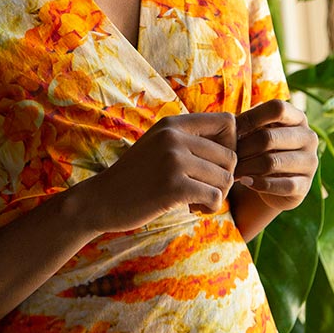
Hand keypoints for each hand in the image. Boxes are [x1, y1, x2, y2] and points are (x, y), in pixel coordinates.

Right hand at [80, 113, 237, 234]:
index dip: (230, 145)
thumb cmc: (135, 177)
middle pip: (230, 156)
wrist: (101, 199)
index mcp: (172, 124)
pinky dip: (210, 207)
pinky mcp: (173, 186)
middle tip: (204, 189)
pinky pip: (215, 196)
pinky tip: (194, 209)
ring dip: (217, 195)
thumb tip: (232, 148)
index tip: (213, 165)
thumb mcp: (159, 145)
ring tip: (197, 200)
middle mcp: (174, 137)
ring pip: (225, 178)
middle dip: (223, 178)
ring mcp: (173, 160)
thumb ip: (188, 140)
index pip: (227, 123)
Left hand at [234, 99, 318, 212]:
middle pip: (269, 138)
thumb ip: (248, 122)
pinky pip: (281, 185)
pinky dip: (259, 183)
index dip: (251, 117)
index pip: (277, 108)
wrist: (274, 180)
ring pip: (271, 162)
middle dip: (243, 147)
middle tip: (227, 155)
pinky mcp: (305, 185)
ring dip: (246, 167)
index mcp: (298, 117)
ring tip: (232, 170)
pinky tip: (245, 181)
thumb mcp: (257, 130)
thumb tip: (232, 123)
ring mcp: (310, 162)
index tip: (232, 130)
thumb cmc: (261, 148)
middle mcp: (308, 137)